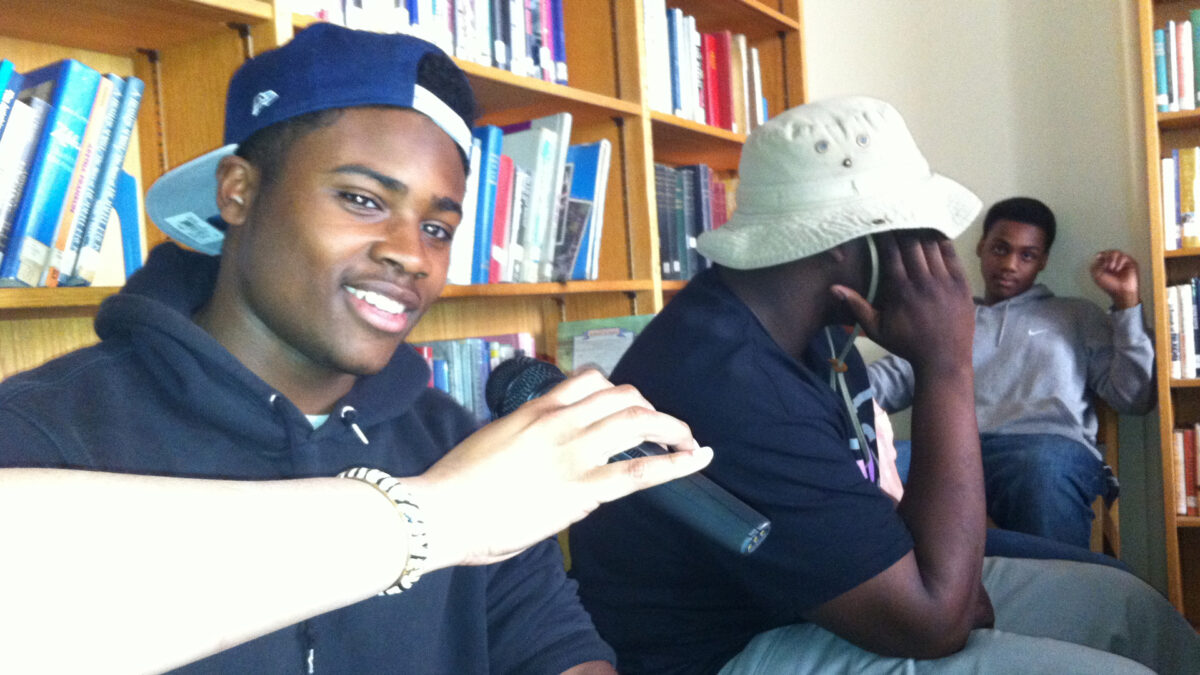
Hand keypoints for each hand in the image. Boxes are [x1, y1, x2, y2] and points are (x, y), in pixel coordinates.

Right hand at [401, 369, 711, 568]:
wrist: (439, 510)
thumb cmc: (454, 486)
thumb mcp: (492, 444)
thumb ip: (523, 440)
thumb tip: (541, 455)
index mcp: (535, 410)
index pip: (588, 379)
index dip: (617, 390)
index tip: (627, 405)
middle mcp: (559, 423)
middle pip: (622, 396)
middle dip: (651, 408)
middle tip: (665, 427)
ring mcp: (572, 454)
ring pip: (637, 421)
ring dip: (671, 427)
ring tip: (689, 441)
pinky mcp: (580, 490)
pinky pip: (639, 471)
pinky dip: (675, 463)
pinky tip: (697, 459)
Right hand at [832, 232, 974, 371]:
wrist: (944, 359)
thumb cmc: (908, 344)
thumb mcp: (877, 329)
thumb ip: (856, 306)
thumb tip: (833, 288)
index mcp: (901, 290)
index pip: (891, 252)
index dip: (885, 234)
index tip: (880, 224)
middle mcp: (923, 281)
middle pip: (912, 243)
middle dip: (903, 227)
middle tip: (896, 216)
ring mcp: (944, 281)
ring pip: (931, 245)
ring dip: (921, 231)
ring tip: (914, 220)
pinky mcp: (961, 283)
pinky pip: (951, 253)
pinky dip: (942, 241)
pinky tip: (934, 233)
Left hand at [1090, 250, 1139, 309]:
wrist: (1121, 292)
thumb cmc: (1109, 285)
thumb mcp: (1097, 275)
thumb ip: (1096, 264)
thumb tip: (1101, 256)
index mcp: (1105, 264)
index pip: (1101, 254)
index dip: (1100, 256)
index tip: (1100, 262)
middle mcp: (1113, 262)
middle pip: (1108, 251)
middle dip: (1106, 257)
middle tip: (1107, 267)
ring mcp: (1122, 262)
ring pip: (1116, 252)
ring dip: (1112, 259)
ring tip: (1112, 269)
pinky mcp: (1130, 262)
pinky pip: (1124, 256)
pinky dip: (1119, 262)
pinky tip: (1118, 269)